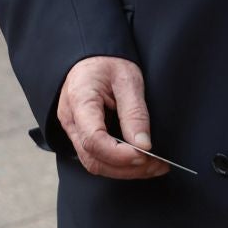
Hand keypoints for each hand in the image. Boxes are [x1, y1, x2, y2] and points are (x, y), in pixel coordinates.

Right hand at [58, 56, 168, 178]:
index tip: (145, 154)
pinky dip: (119, 165)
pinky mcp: (81, 135)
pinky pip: (96, 157)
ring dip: (124, 171)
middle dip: (126, 168)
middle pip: (93, 158)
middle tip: (157, 165)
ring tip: (154, 167)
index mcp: (79, 100)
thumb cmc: (108, 62)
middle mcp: (70, 120)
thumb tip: (144, 145)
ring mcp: (73, 130)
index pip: (93, 139)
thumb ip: (134, 112)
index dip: (119, 154)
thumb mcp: (127, 78)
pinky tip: (141, 162)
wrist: (91, 56)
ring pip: (94, 163)